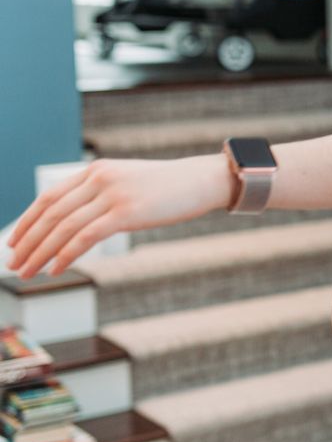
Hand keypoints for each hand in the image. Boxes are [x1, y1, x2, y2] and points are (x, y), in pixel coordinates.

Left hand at [7, 155, 230, 277]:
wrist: (203, 180)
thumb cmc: (170, 187)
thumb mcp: (130, 183)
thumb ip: (104, 195)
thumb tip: (81, 220)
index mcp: (97, 169)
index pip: (50, 196)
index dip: (27, 221)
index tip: (14, 241)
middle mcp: (99, 178)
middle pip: (51, 213)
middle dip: (28, 241)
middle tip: (13, 263)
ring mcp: (113, 194)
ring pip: (63, 227)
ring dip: (40, 253)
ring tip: (26, 272)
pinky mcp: (126, 212)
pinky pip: (85, 237)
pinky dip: (66, 255)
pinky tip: (55, 269)